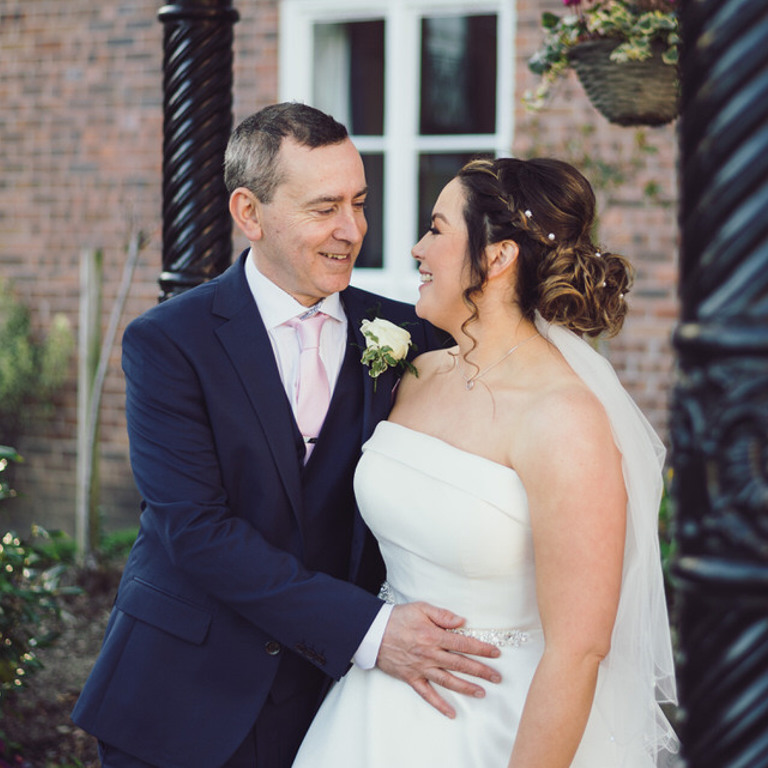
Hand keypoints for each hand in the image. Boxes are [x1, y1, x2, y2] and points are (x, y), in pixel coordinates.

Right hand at [376, 602, 501, 718]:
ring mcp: (421, 668)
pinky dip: (439, 704)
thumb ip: (442, 615)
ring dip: (466, 687)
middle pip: (460, 664)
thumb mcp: (421, 608)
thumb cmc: (397, 618)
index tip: (496, 653)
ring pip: (448, 680)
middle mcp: (429, 654)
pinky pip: (427, 694)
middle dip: (481, 671)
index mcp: (433, 636)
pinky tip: (451, 712)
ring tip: (482, 692)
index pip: (463, 644)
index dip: (481, 649)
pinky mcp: (411, 678)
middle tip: (497, 677)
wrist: (372, 632)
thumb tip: (462, 622)